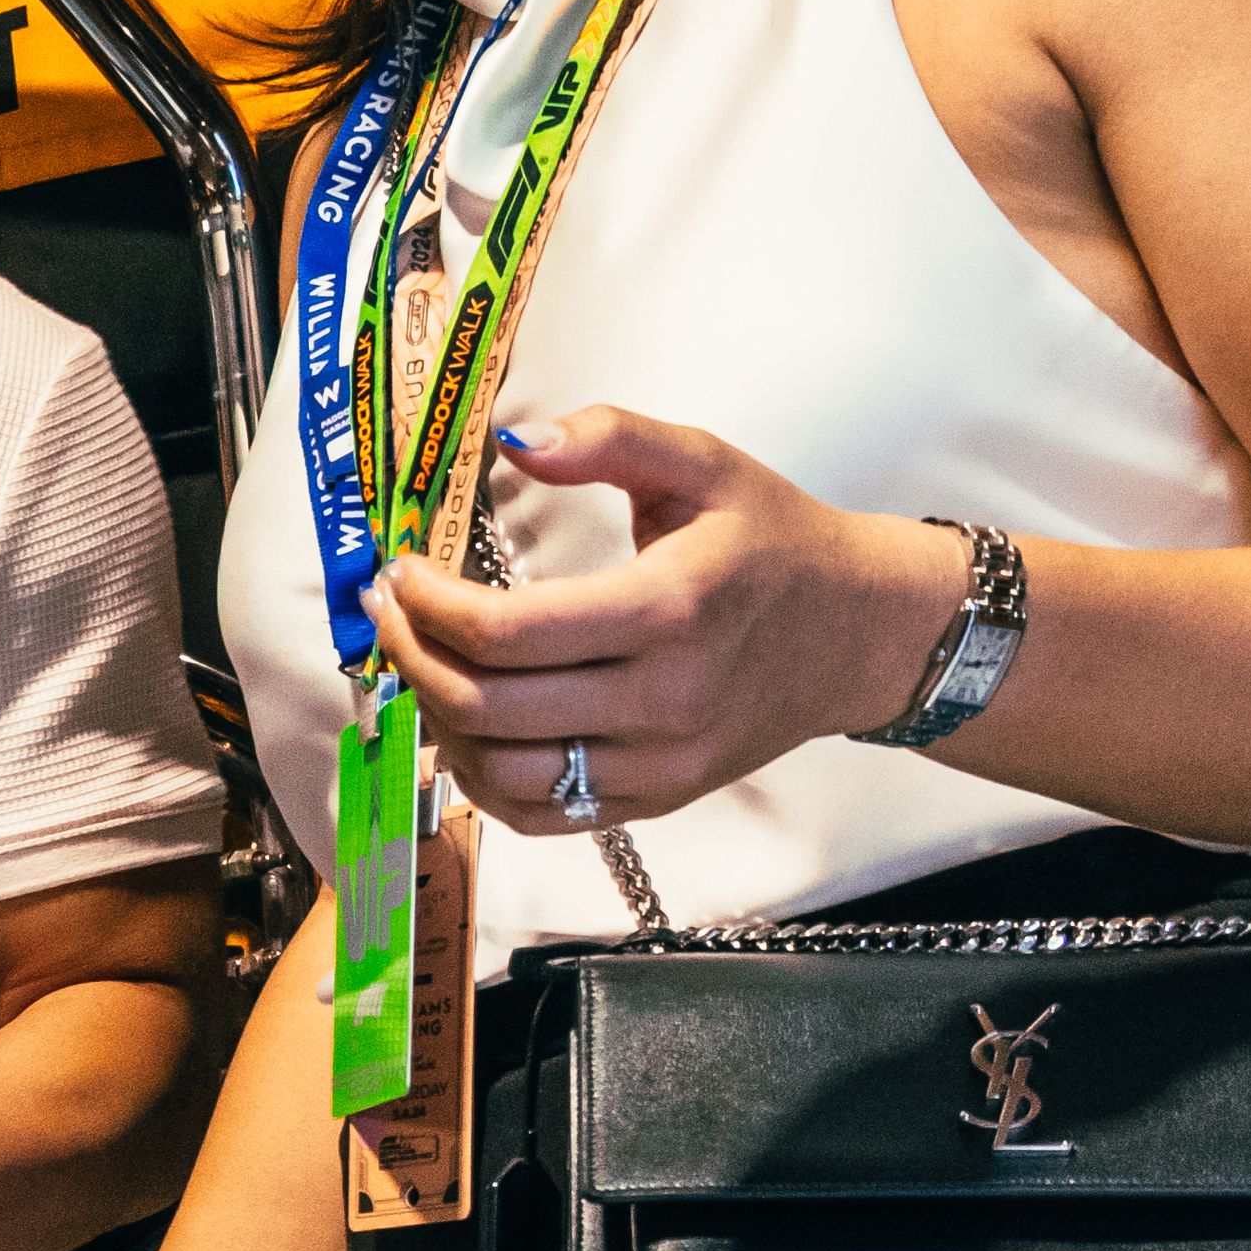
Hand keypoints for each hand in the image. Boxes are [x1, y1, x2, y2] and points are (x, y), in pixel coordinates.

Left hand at [381, 406, 951, 829]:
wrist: (861, 631)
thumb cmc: (775, 542)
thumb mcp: (705, 465)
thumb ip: (612, 438)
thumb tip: (515, 441)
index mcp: (670, 608)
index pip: (506, 632)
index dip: (427, 606)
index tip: (398, 572)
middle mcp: (664, 697)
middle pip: (487, 703)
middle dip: (411, 655)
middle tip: (389, 613)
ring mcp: (660, 761)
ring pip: (500, 769)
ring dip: (435, 717)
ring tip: (419, 662)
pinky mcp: (656, 799)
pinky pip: (538, 811)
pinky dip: (480, 774)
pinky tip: (464, 721)